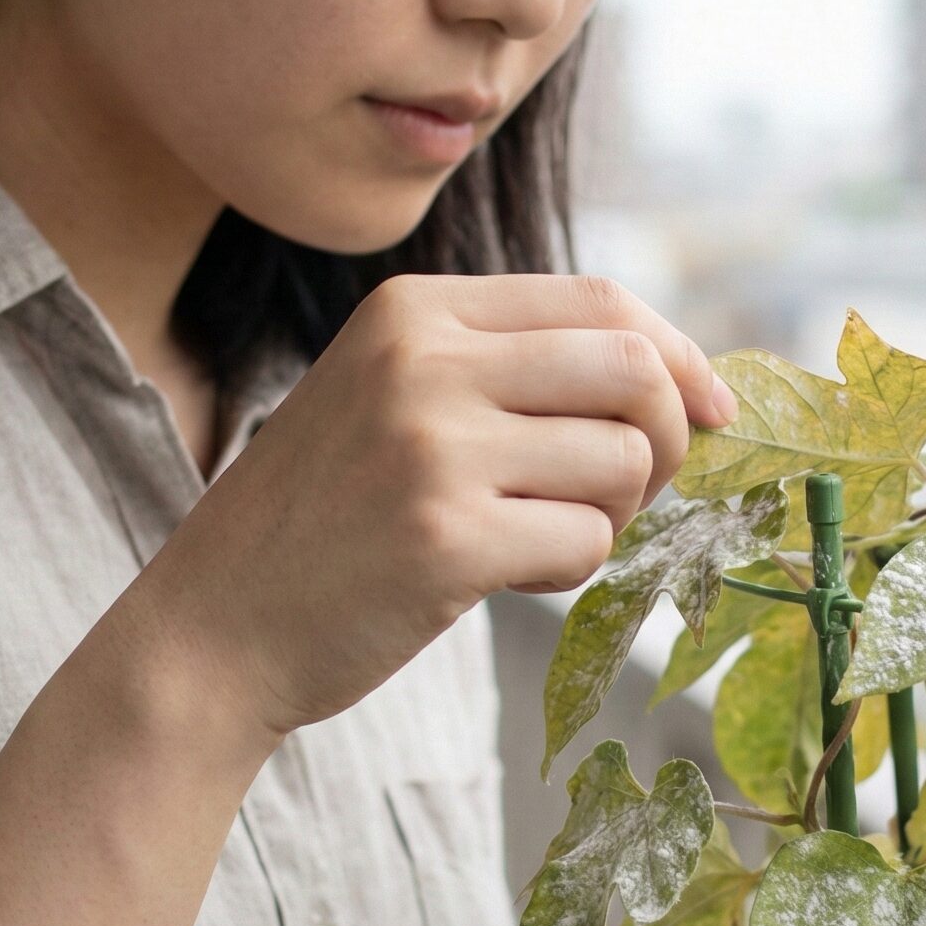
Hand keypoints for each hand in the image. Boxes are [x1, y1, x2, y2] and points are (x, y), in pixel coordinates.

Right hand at [124, 273, 735, 752]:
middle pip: (633, 369)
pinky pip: (587, 543)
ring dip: (608, 515)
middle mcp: (424, 360)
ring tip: (530, 534)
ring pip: (623, 461)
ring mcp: (432, 447)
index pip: (602, 299)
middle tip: (631, 492)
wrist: (213, 626)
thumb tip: (680, 377)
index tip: (712, 409)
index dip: (679, 354)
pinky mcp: (445, 540)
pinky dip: (568, 570)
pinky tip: (500, 574)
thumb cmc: (327, 517)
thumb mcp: (394, 395)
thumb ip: (511, 367)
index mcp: (416, 310)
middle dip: (669, 438)